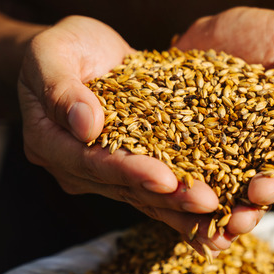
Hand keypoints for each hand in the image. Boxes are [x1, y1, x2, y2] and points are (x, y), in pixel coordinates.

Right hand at [18, 16, 222, 249]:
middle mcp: (78, 169)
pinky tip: (221, 224)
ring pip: (149, 199)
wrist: (80, 53)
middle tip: (208, 204)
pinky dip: (190, 210)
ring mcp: (106, 175)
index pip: (93, 163)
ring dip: (186, 213)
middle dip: (170, 198)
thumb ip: (61, 87)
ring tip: (222, 225)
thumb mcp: (51, 53)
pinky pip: (163, 193)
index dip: (131, 171)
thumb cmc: (63, 47)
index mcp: (51, 143)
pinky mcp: (134, 170)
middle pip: (127, 188)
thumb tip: (85, 125)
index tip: (166, 179)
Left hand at [175, 6, 273, 236]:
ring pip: (249, 198)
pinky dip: (207, 214)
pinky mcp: (206, 168)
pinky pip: (210, 195)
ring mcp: (241, 164)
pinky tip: (199, 226)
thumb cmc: (261, 32)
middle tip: (258, 193)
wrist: (205, 37)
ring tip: (231, 222)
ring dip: (244, 213)